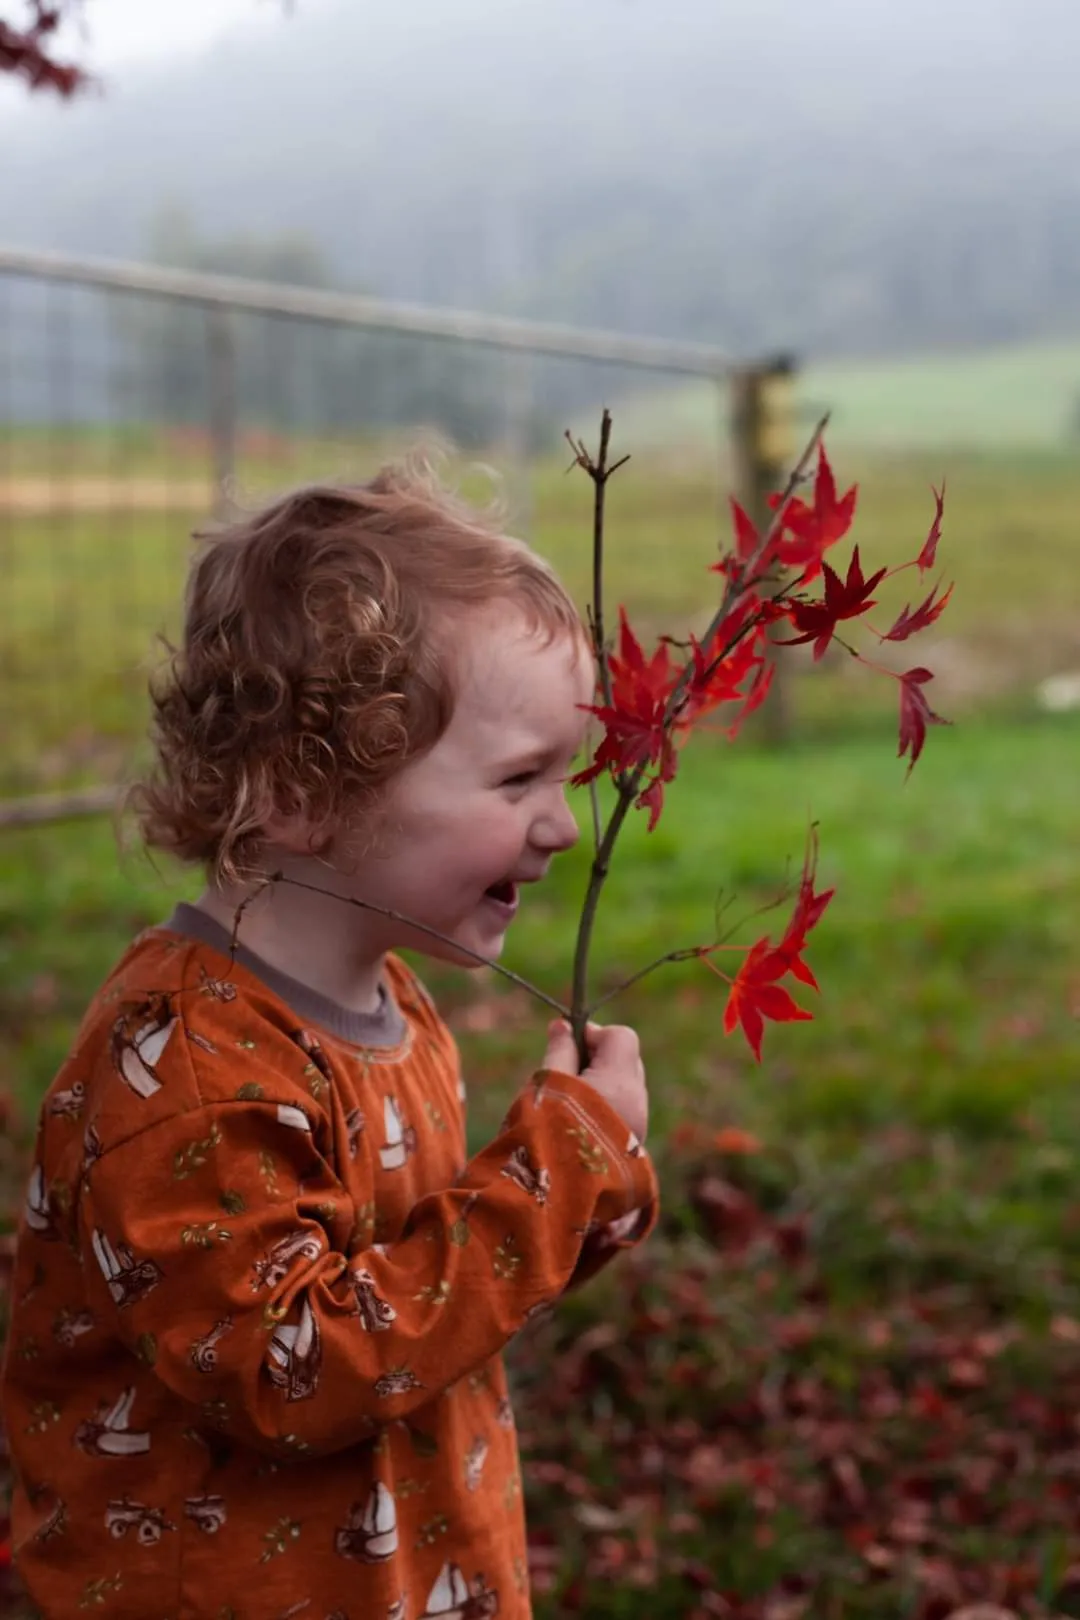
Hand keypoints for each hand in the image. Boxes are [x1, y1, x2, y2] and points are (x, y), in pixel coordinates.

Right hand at [541, 1018, 647, 1145]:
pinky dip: (606, 1109)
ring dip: (602, 1085)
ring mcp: (638, 1128)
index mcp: (621, 1081)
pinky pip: (624, 1113)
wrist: (556, 1196)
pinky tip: (580, 1124)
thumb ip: (560, 1050)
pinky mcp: (632, 1149)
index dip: (593, 1034)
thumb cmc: (548, 1131)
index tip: (565, 1044)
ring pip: (625, 1089)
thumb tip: (563, 1025)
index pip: (621, 1037)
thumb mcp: (549, 1083)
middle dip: (599, 1059)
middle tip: (566, 1072)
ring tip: (570, 1104)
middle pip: (627, 1061)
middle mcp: (638, 1102)